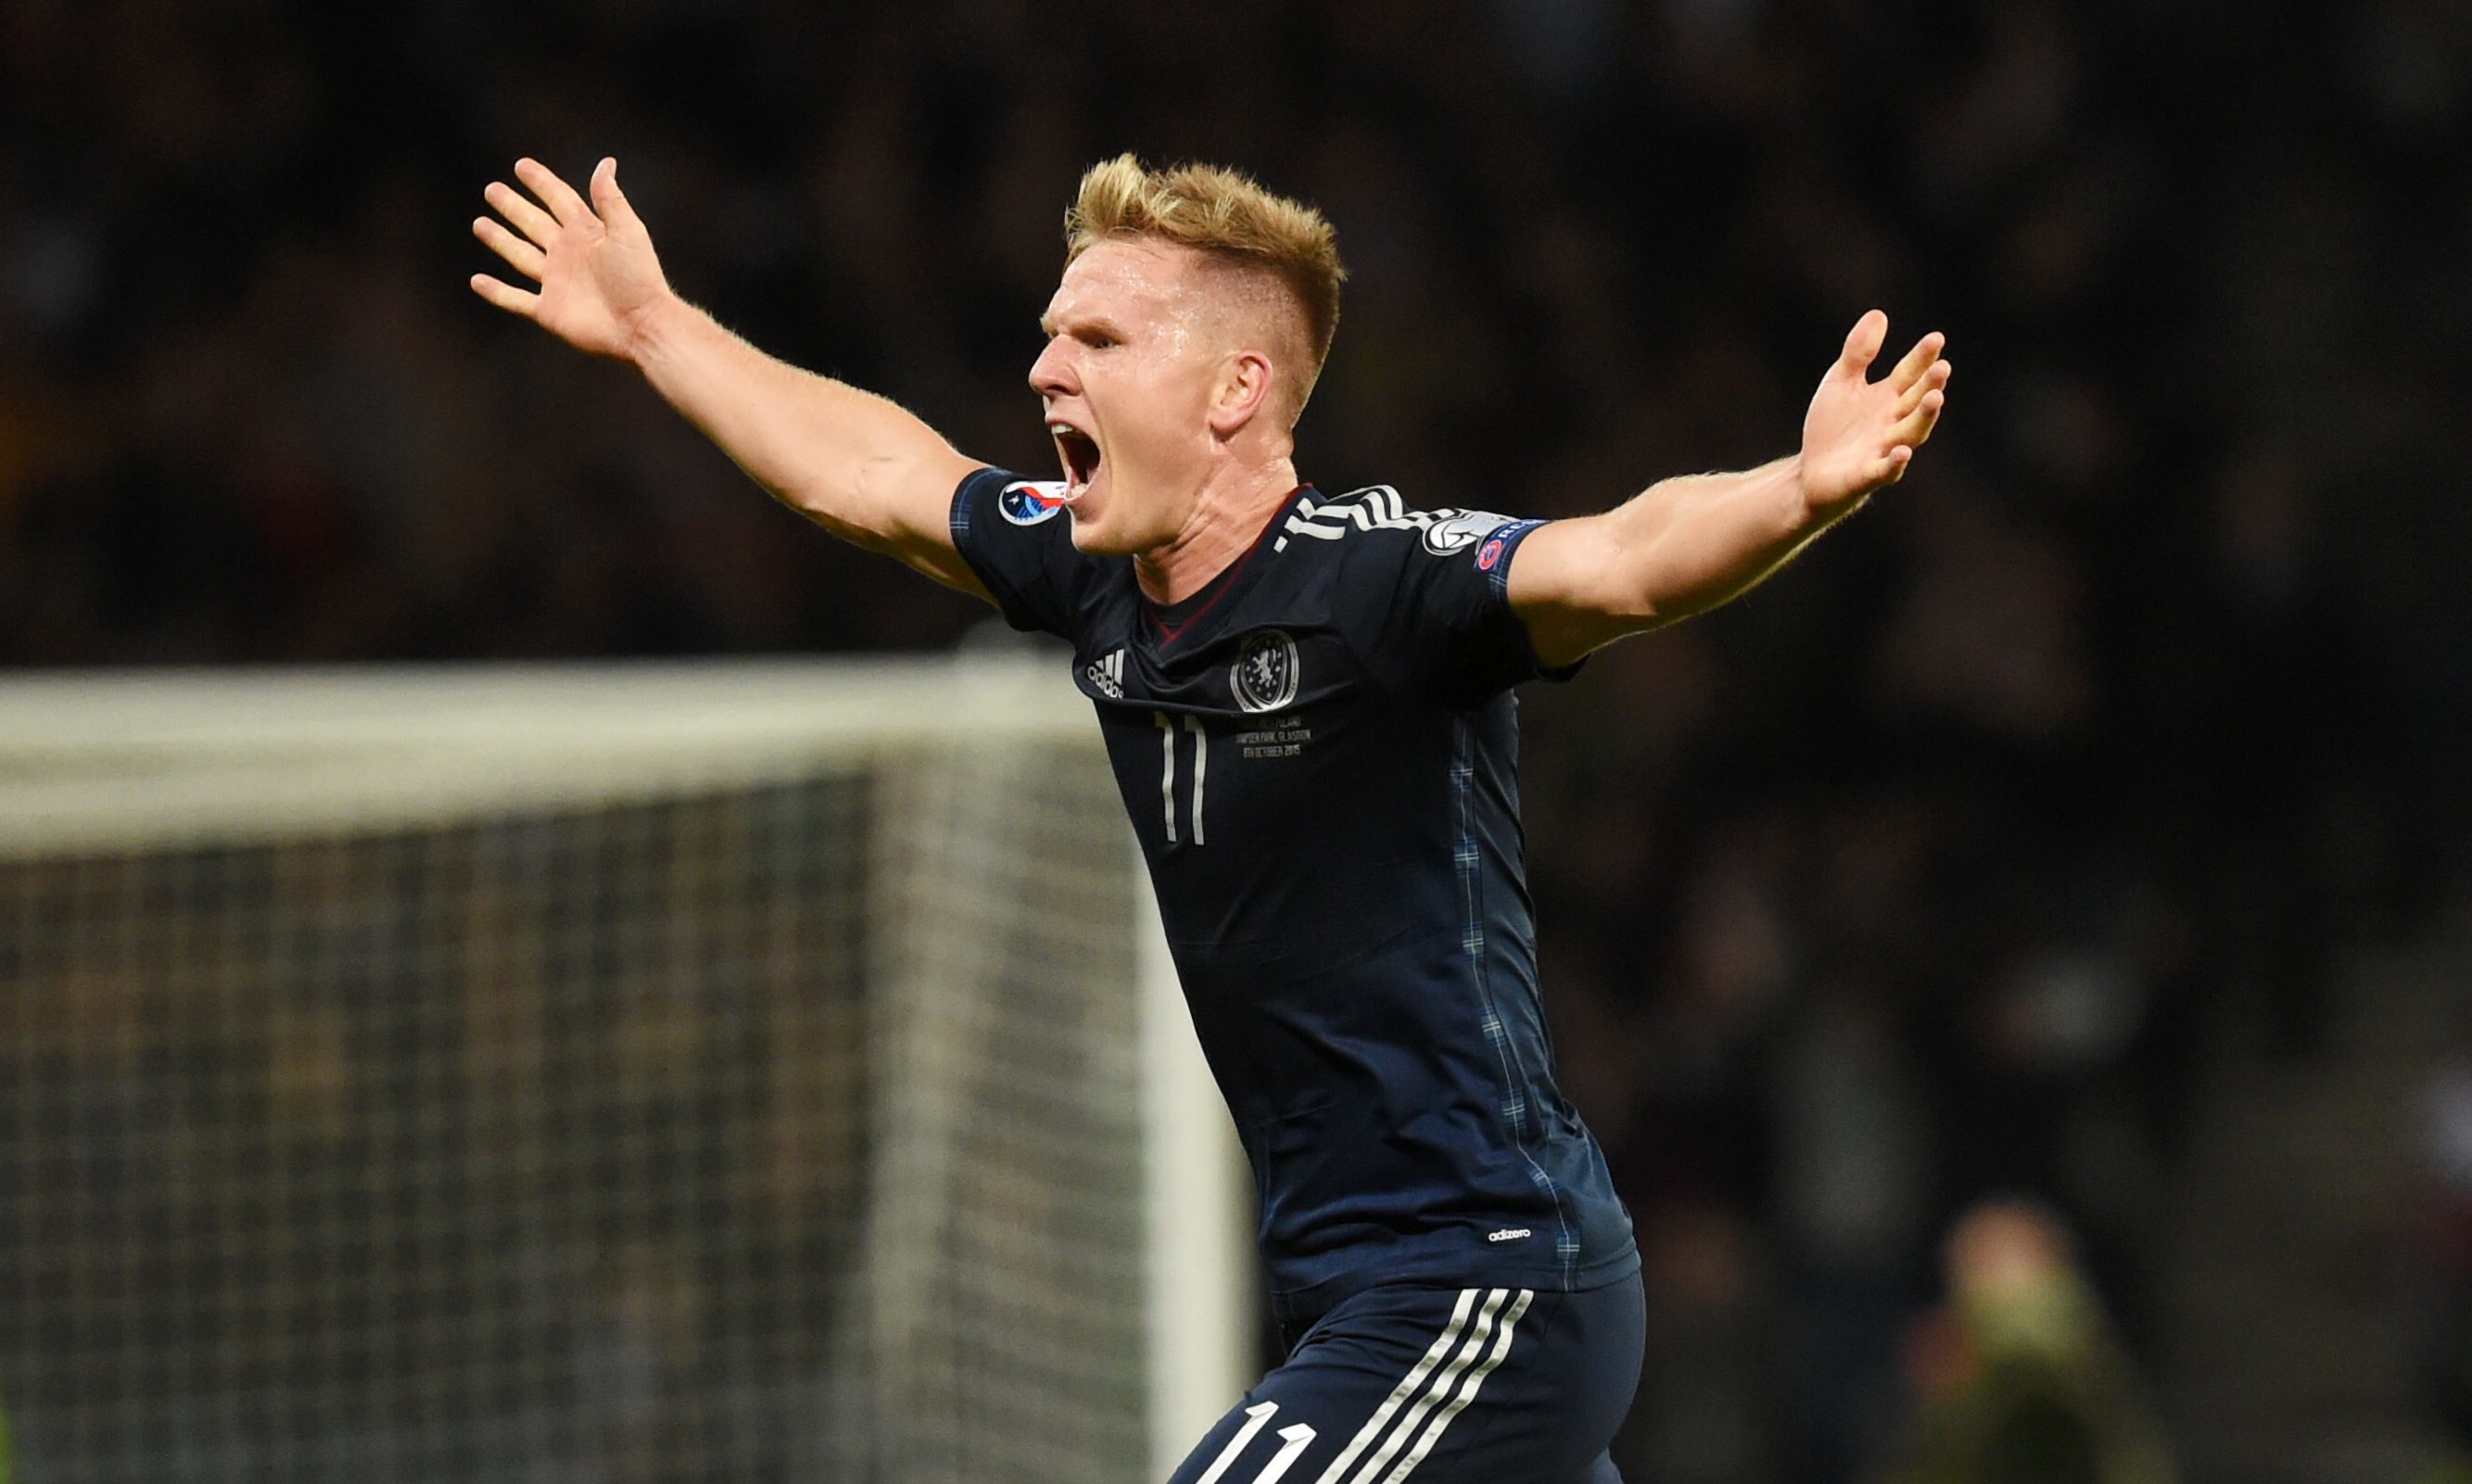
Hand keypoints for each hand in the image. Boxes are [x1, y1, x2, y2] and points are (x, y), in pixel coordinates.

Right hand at [470, 157, 672, 361]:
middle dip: (513, 207)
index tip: (521, 166)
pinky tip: (477, 281)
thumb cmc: (640, 279)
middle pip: (533, 223)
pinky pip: (515, 299)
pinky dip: (496, 292)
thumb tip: (606, 162)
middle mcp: (568, 254)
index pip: (559, 200)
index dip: (541, 183)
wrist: (642, 325)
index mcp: (587, 233)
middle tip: (492, 190)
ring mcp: (556, 282)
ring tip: (480, 224)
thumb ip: (610, 198)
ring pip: (520, 255)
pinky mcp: (548, 310)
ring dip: (500, 240)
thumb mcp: (627, 231)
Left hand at [1799, 310, 1949, 510]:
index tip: (1936, 338)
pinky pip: (1885, 470)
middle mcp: (1892, 423)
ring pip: (1910, 434)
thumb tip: (1879, 314)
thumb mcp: (1841, 383)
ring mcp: (1883, 450)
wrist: (1809, 474)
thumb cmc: (1831, 429)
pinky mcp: (1867, 476)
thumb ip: (1859, 353)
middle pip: (1917, 402)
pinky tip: (1902, 451)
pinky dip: (1895, 462)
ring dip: (1924, 418)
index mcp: (1888, 398)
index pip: (1910, 374)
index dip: (1923, 358)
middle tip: (1943, 368)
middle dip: (1931, 386)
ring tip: (1935, 399)